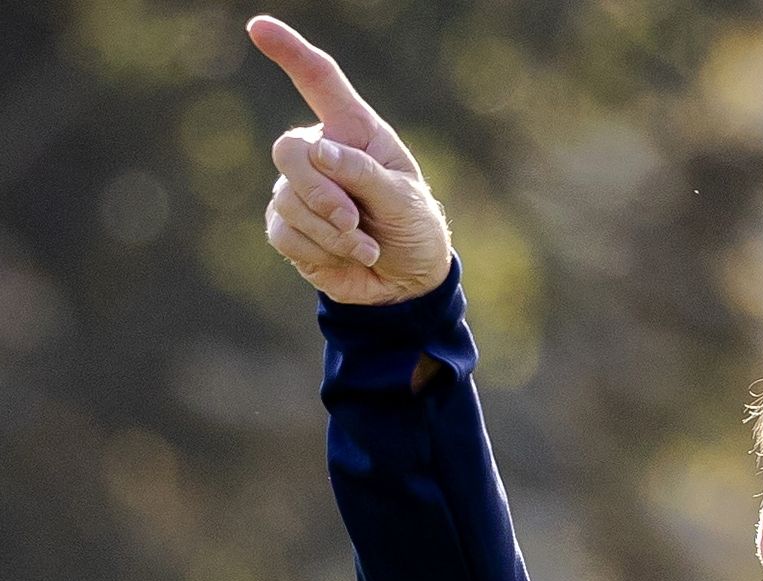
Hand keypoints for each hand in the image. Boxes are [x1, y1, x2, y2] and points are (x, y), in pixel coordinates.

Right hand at [249, 15, 451, 304]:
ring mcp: (298, 188)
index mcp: (355, 131)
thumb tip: (319, 150)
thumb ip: (364, 174)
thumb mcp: (404, 201)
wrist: (405, 281)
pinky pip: (285, 232)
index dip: (290, 53)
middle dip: (322, 192)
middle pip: (290, 151)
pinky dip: (321, 251)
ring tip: (365, 244)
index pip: (319, 81)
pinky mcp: (286, 225)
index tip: (259, 27)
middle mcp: (320, 152)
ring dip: (332, 232)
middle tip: (354, 221)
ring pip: (289, 200)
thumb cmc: (412, 228)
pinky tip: (348, 256)